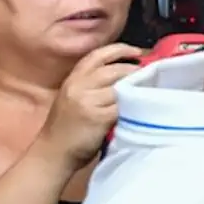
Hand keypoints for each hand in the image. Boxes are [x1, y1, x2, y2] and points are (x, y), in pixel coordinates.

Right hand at [36, 43, 142, 166]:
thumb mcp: (73, 98)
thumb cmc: (66, 128)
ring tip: (150, 89)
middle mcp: (78, 87)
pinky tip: (144, 106)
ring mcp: (88, 102)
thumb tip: (125, 75)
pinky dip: (136, 104)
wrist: (53, 153)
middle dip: (135, 70)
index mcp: (73, 80)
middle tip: (150, 74)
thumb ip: (92, 86)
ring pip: (121, 87)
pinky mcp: (98, 118)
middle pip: (113, 70)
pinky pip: (123, 106)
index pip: (97, 56)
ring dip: (138, 87)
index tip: (137, 52)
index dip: (119, 50)